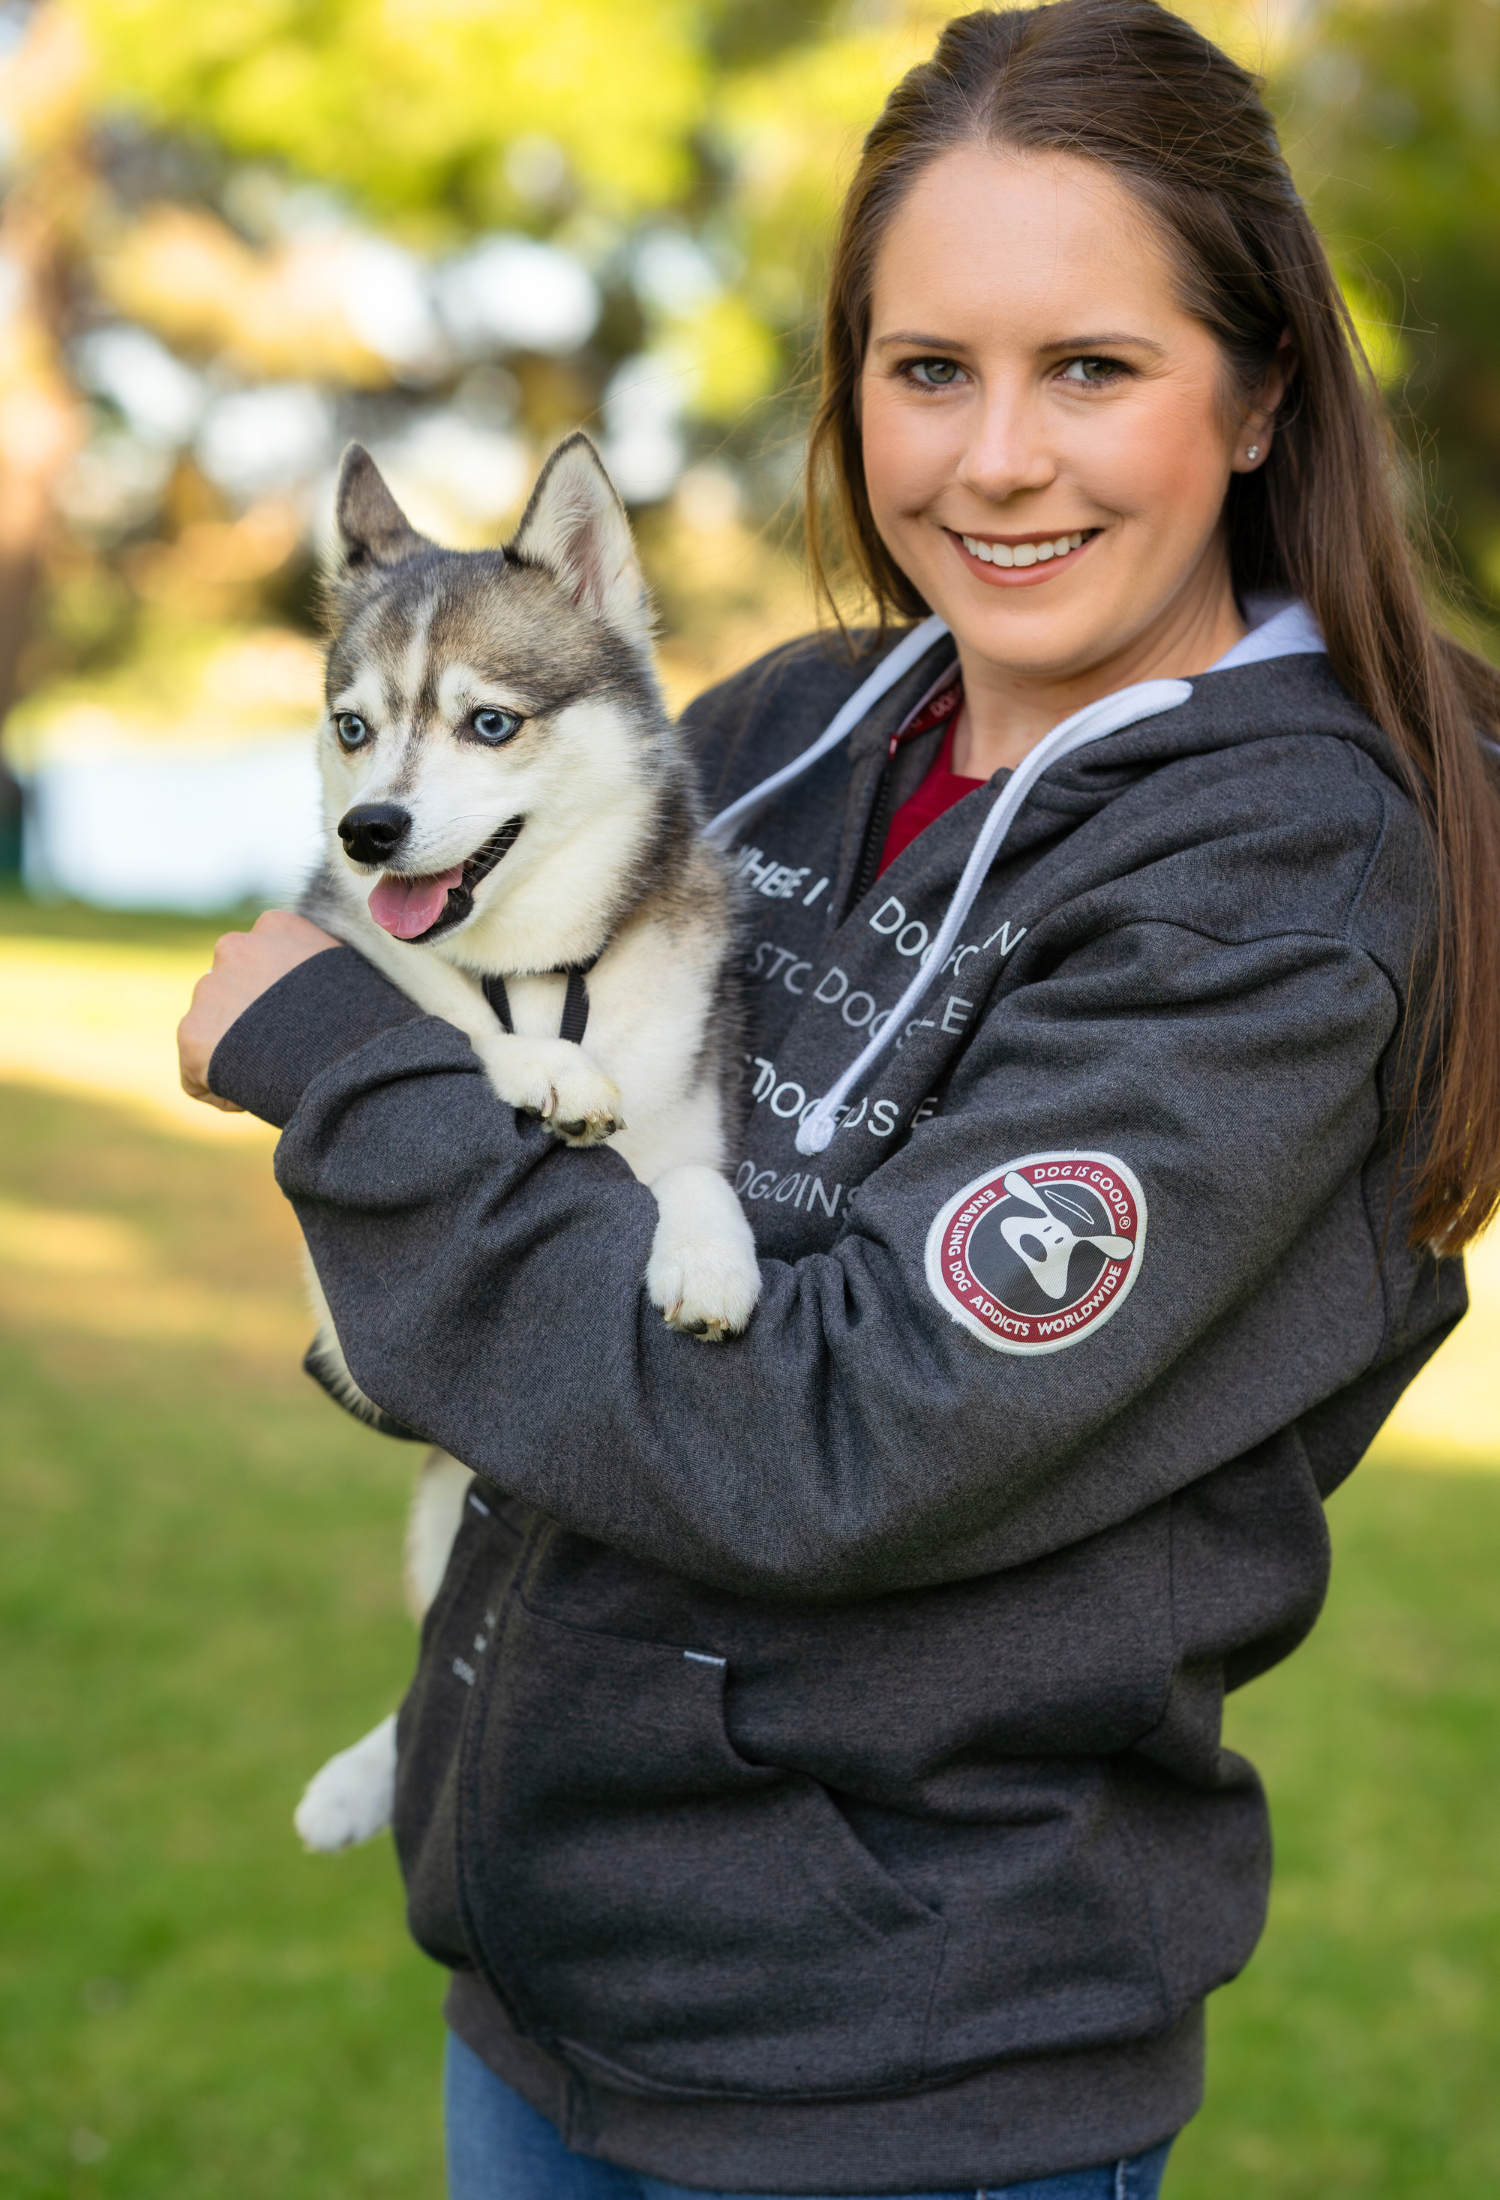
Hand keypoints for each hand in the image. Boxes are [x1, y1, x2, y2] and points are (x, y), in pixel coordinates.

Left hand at [177, 909, 339, 1109]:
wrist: (350, 1063)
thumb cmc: (369, 1027)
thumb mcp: (352, 981)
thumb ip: (322, 974)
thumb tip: (324, 993)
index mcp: (277, 927)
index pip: (259, 959)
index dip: (278, 999)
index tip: (303, 1028)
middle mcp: (236, 946)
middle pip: (230, 990)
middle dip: (247, 1021)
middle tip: (285, 1054)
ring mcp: (209, 988)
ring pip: (210, 1028)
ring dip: (233, 1052)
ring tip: (274, 1077)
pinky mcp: (192, 1033)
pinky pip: (196, 1073)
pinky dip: (222, 1090)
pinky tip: (256, 1098)